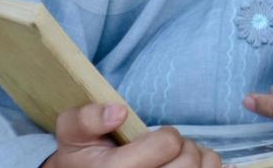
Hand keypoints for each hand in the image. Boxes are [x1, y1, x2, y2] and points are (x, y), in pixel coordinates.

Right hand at [43, 104, 218, 167]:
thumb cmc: (85, 159)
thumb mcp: (73, 134)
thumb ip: (87, 119)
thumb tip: (118, 113)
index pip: (167, 143)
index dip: (162, 136)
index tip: (149, 141)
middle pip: (188, 160)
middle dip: (181, 147)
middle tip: (165, 151)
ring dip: (198, 159)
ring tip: (177, 160)